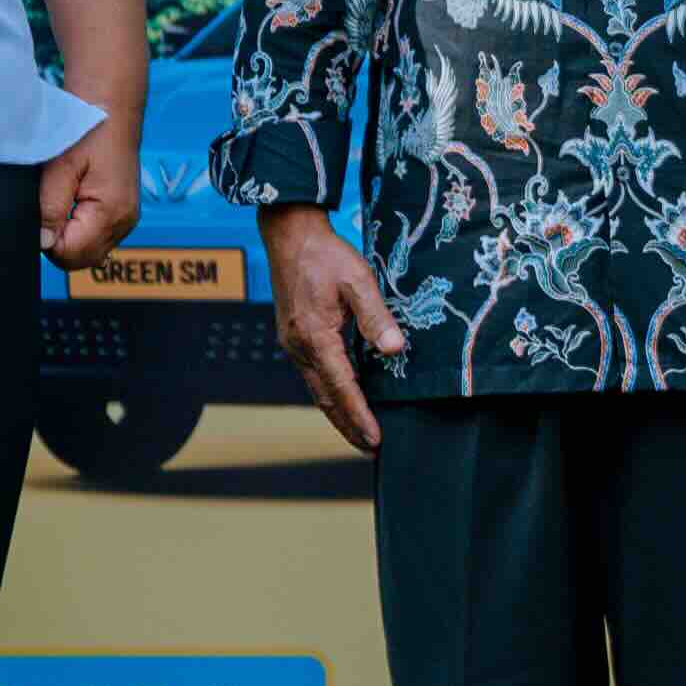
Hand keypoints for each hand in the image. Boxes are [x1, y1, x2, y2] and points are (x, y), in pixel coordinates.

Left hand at [38, 114, 142, 267]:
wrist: (110, 108)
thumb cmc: (85, 131)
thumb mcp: (60, 168)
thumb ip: (50, 209)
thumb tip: (42, 242)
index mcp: (111, 212)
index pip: (70, 254)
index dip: (46, 241)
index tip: (38, 214)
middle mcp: (124, 222)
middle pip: (81, 260)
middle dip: (57, 244)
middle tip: (46, 210)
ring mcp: (126, 220)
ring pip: (89, 253)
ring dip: (68, 239)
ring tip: (60, 204)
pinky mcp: (123, 214)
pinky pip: (97, 239)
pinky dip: (80, 232)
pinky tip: (72, 205)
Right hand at [260, 206, 400, 453]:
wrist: (290, 236)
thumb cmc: (325, 255)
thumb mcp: (358, 280)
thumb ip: (376, 316)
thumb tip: (395, 350)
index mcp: (315, 336)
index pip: (342, 387)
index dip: (359, 415)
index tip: (375, 439)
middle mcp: (299, 347)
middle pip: (325, 399)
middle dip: (348, 426)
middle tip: (370, 449)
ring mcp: (293, 345)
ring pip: (317, 390)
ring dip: (338, 414)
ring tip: (359, 434)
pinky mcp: (294, 338)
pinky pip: (313, 375)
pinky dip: (329, 394)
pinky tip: (344, 400)